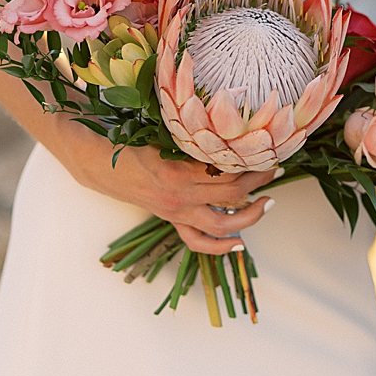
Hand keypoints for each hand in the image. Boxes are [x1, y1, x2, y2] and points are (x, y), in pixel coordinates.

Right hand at [57, 125, 279, 254]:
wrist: (98, 161)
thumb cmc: (130, 138)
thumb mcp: (162, 131)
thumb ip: (192, 136)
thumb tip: (228, 129)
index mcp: (178, 171)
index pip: (228, 171)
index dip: (253, 162)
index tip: (268, 149)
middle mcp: (180, 196)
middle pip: (233, 194)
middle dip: (260, 181)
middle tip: (277, 168)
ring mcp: (176, 212)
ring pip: (221, 224)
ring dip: (251, 216)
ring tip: (269, 203)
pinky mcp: (171, 219)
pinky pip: (197, 242)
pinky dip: (220, 246)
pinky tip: (239, 243)